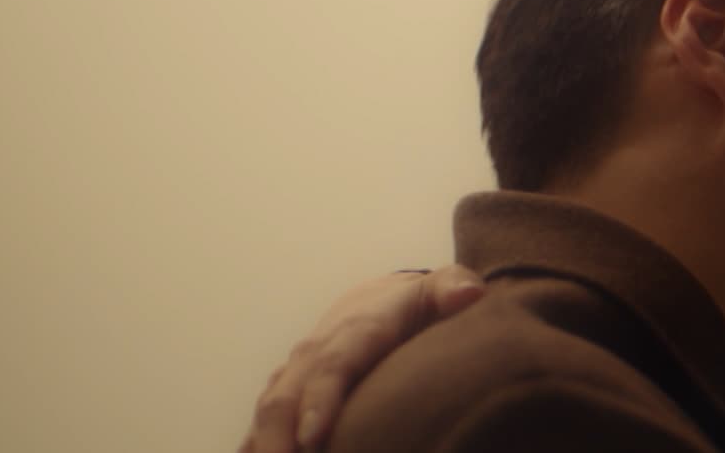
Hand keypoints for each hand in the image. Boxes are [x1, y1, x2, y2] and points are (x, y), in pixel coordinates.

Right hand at [241, 265, 485, 452]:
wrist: (376, 300)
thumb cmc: (418, 303)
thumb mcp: (440, 289)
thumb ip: (453, 288)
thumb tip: (469, 293)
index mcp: (354, 331)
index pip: (334, 366)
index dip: (321, 401)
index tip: (314, 438)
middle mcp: (314, 354)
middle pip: (286, 399)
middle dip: (279, 442)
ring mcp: (294, 374)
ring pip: (266, 415)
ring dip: (264, 449)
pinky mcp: (285, 394)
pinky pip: (261, 425)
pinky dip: (255, 449)